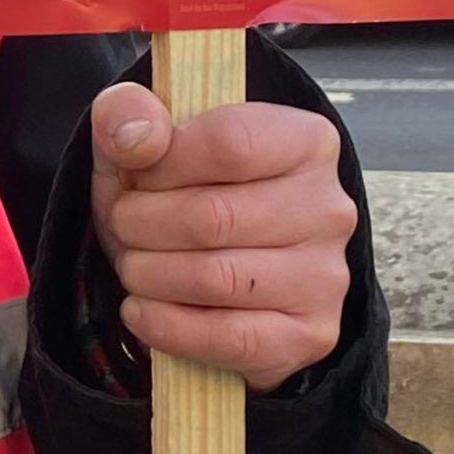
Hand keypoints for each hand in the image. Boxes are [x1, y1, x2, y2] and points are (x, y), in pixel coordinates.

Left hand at [88, 83, 355, 393]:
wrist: (208, 271)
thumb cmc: (179, 192)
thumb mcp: (142, 141)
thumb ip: (129, 116)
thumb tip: (136, 138)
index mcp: (306, 141)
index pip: (228, 144)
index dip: (161, 164)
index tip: (135, 176)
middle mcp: (330, 207)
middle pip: (214, 217)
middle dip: (142, 224)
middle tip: (124, 226)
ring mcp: (326, 276)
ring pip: (216, 279)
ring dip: (149, 275)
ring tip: (135, 266)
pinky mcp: (311, 335)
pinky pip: (229, 338)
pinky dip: (167, 326)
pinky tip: (142, 310)